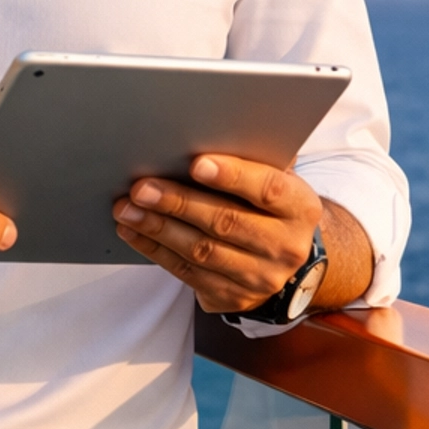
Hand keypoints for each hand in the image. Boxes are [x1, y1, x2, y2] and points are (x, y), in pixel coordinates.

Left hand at [113, 156, 339, 316]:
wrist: (283, 257)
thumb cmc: (269, 204)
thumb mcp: (275, 178)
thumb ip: (254, 158)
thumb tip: (209, 131)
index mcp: (301, 208)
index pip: (268, 189)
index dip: (233, 176)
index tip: (196, 163)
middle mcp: (286, 247)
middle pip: (226, 222)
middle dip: (178, 202)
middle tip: (141, 187)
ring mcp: (260, 277)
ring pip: (201, 251)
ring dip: (158, 228)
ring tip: (127, 208)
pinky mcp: (233, 297)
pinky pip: (187, 273)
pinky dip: (155, 250)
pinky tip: (134, 231)